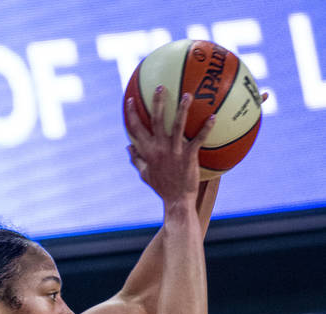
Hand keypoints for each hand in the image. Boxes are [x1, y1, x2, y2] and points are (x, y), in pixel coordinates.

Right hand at [125, 87, 214, 203]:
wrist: (176, 200)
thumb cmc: (162, 187)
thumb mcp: (145, 174)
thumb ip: (136, 160)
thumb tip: (127, 147)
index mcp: (148, 152)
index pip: (136, 130)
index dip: (131, 114)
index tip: (130, 100)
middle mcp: (159, 148)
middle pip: (156, 121)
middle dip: (157, 102)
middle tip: (160, 86)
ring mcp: (174, 151)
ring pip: (177, 125)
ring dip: (182, 109)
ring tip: (187, 94)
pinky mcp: (188, 156)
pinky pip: (198, 139)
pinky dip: (206, 128)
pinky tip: (213, 116)